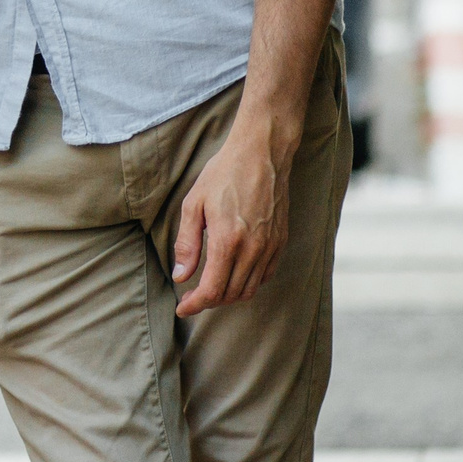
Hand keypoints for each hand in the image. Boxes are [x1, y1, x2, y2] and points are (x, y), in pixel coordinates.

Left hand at [170, 118, 293, 316]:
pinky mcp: (281, 241)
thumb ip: (187, 244)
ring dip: (229, 296)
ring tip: (210, 290)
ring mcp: (271, 246)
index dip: (196, 304)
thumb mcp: (193, 204)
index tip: (182, 308)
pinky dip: (249, 283)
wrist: (261, 153)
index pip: (213, 289)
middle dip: (210, 302)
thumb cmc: (223, 174)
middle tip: (192, 298)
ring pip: (251, 289)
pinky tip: (234, 275)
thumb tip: (181, 276)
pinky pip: (266, 275)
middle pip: (232, 294)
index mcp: (228, 240)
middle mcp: (253, 249)